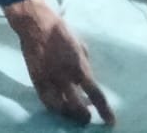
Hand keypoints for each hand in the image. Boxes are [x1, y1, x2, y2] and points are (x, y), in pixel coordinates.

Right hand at [5, 0, 114, 124]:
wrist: (35, 24)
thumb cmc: (61, 32)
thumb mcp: (80, 47)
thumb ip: (85, 66)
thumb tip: (87, 80)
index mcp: (80, 67)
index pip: (95, 94)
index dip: (105, 110)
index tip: (110, 122)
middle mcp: (65, 77)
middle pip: (77, 107)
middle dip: (84, 117)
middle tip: (87, 118)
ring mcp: (49, 80)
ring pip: (61, 108)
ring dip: (69, 115)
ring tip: (73, 115)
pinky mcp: (36, 80)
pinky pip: (46, 102)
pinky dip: (55, 108)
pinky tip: (59, 107)